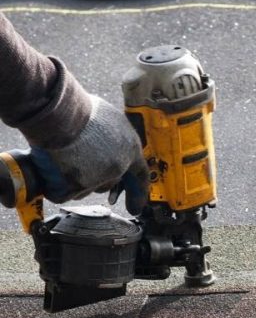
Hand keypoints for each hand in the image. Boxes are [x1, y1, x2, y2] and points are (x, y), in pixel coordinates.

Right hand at [28, 95, 148, 213]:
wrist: (60, 114)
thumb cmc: (81, 109)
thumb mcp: (109, 116)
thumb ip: (115, 135)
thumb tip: (112, 141)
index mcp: (130, 148)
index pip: (140, 175)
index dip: (138, 192)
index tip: (136, 207)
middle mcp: (118, 167)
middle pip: (109, 182)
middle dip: (96, 176)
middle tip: (80, 160)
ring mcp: (98, 178)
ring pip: (88, 188)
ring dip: (76, 178)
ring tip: (65, 154)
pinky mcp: (77, 185)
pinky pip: (66, 193)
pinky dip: (58, 184)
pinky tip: (54, 167)